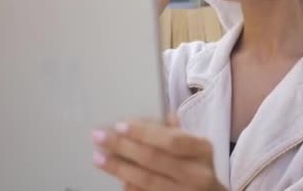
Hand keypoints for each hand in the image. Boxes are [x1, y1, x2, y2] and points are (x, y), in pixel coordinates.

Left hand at [92, 114, 225, 190]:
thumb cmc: (199, 167)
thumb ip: (175, 131)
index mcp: (202, 150)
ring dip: (119, 168)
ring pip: (146, 180)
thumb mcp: (196, 147)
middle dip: (123, 146)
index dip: (144, 132)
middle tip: (100, 137)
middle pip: (154, 158)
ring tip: (99, 157)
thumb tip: (149, 118)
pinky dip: (129, 187)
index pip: (171, 139)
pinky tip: (116, 178)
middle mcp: (196, 173)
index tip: (120, 125)